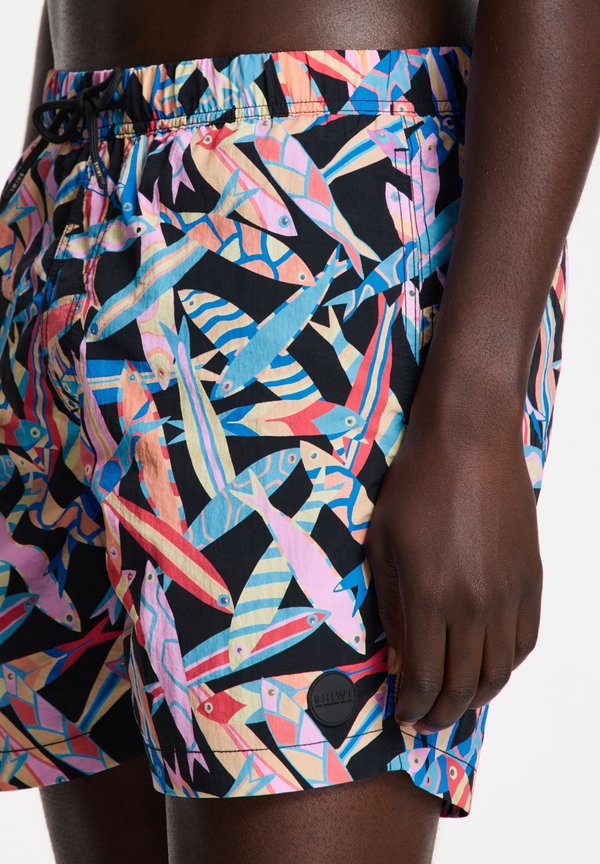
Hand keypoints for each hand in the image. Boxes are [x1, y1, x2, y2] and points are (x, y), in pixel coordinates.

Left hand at [364, 416, 542, 733]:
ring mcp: (509, 594)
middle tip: (423, 721)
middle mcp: (475, 604)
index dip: (411, 707)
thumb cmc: (414, 487)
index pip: (424, 678)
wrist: (470, 442)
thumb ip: (390, 606)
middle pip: (463, 687)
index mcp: (430, 597)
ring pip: (499, 671)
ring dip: (475, 698)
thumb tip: (398, 656)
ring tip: (453, 703)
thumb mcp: (382, 545)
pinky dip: (506, 666)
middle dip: (440, 715)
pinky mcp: (531, 579)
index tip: (400, 715)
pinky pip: (525, 641)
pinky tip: (487, 667)